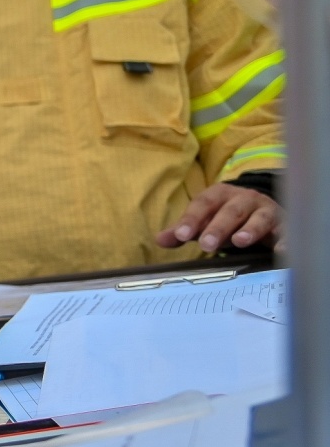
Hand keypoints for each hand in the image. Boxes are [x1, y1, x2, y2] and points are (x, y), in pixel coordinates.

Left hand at [157, 184, 281, 252]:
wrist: (265, 210)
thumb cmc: (228, 218)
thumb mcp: (205, 220)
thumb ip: (184, 230)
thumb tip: (160, 240)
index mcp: (220, 195)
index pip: (203, 204)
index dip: (192, 218)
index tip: (181, 235)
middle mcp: (245, 199)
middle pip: (231, 211)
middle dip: (218, 227)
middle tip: (206, 245)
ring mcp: (267, 211)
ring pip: (259, 218)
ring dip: (250, 229)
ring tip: (240, 242)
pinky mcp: (286, 225)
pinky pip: (287, 233)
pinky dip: (285, 242)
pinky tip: (280, 252)